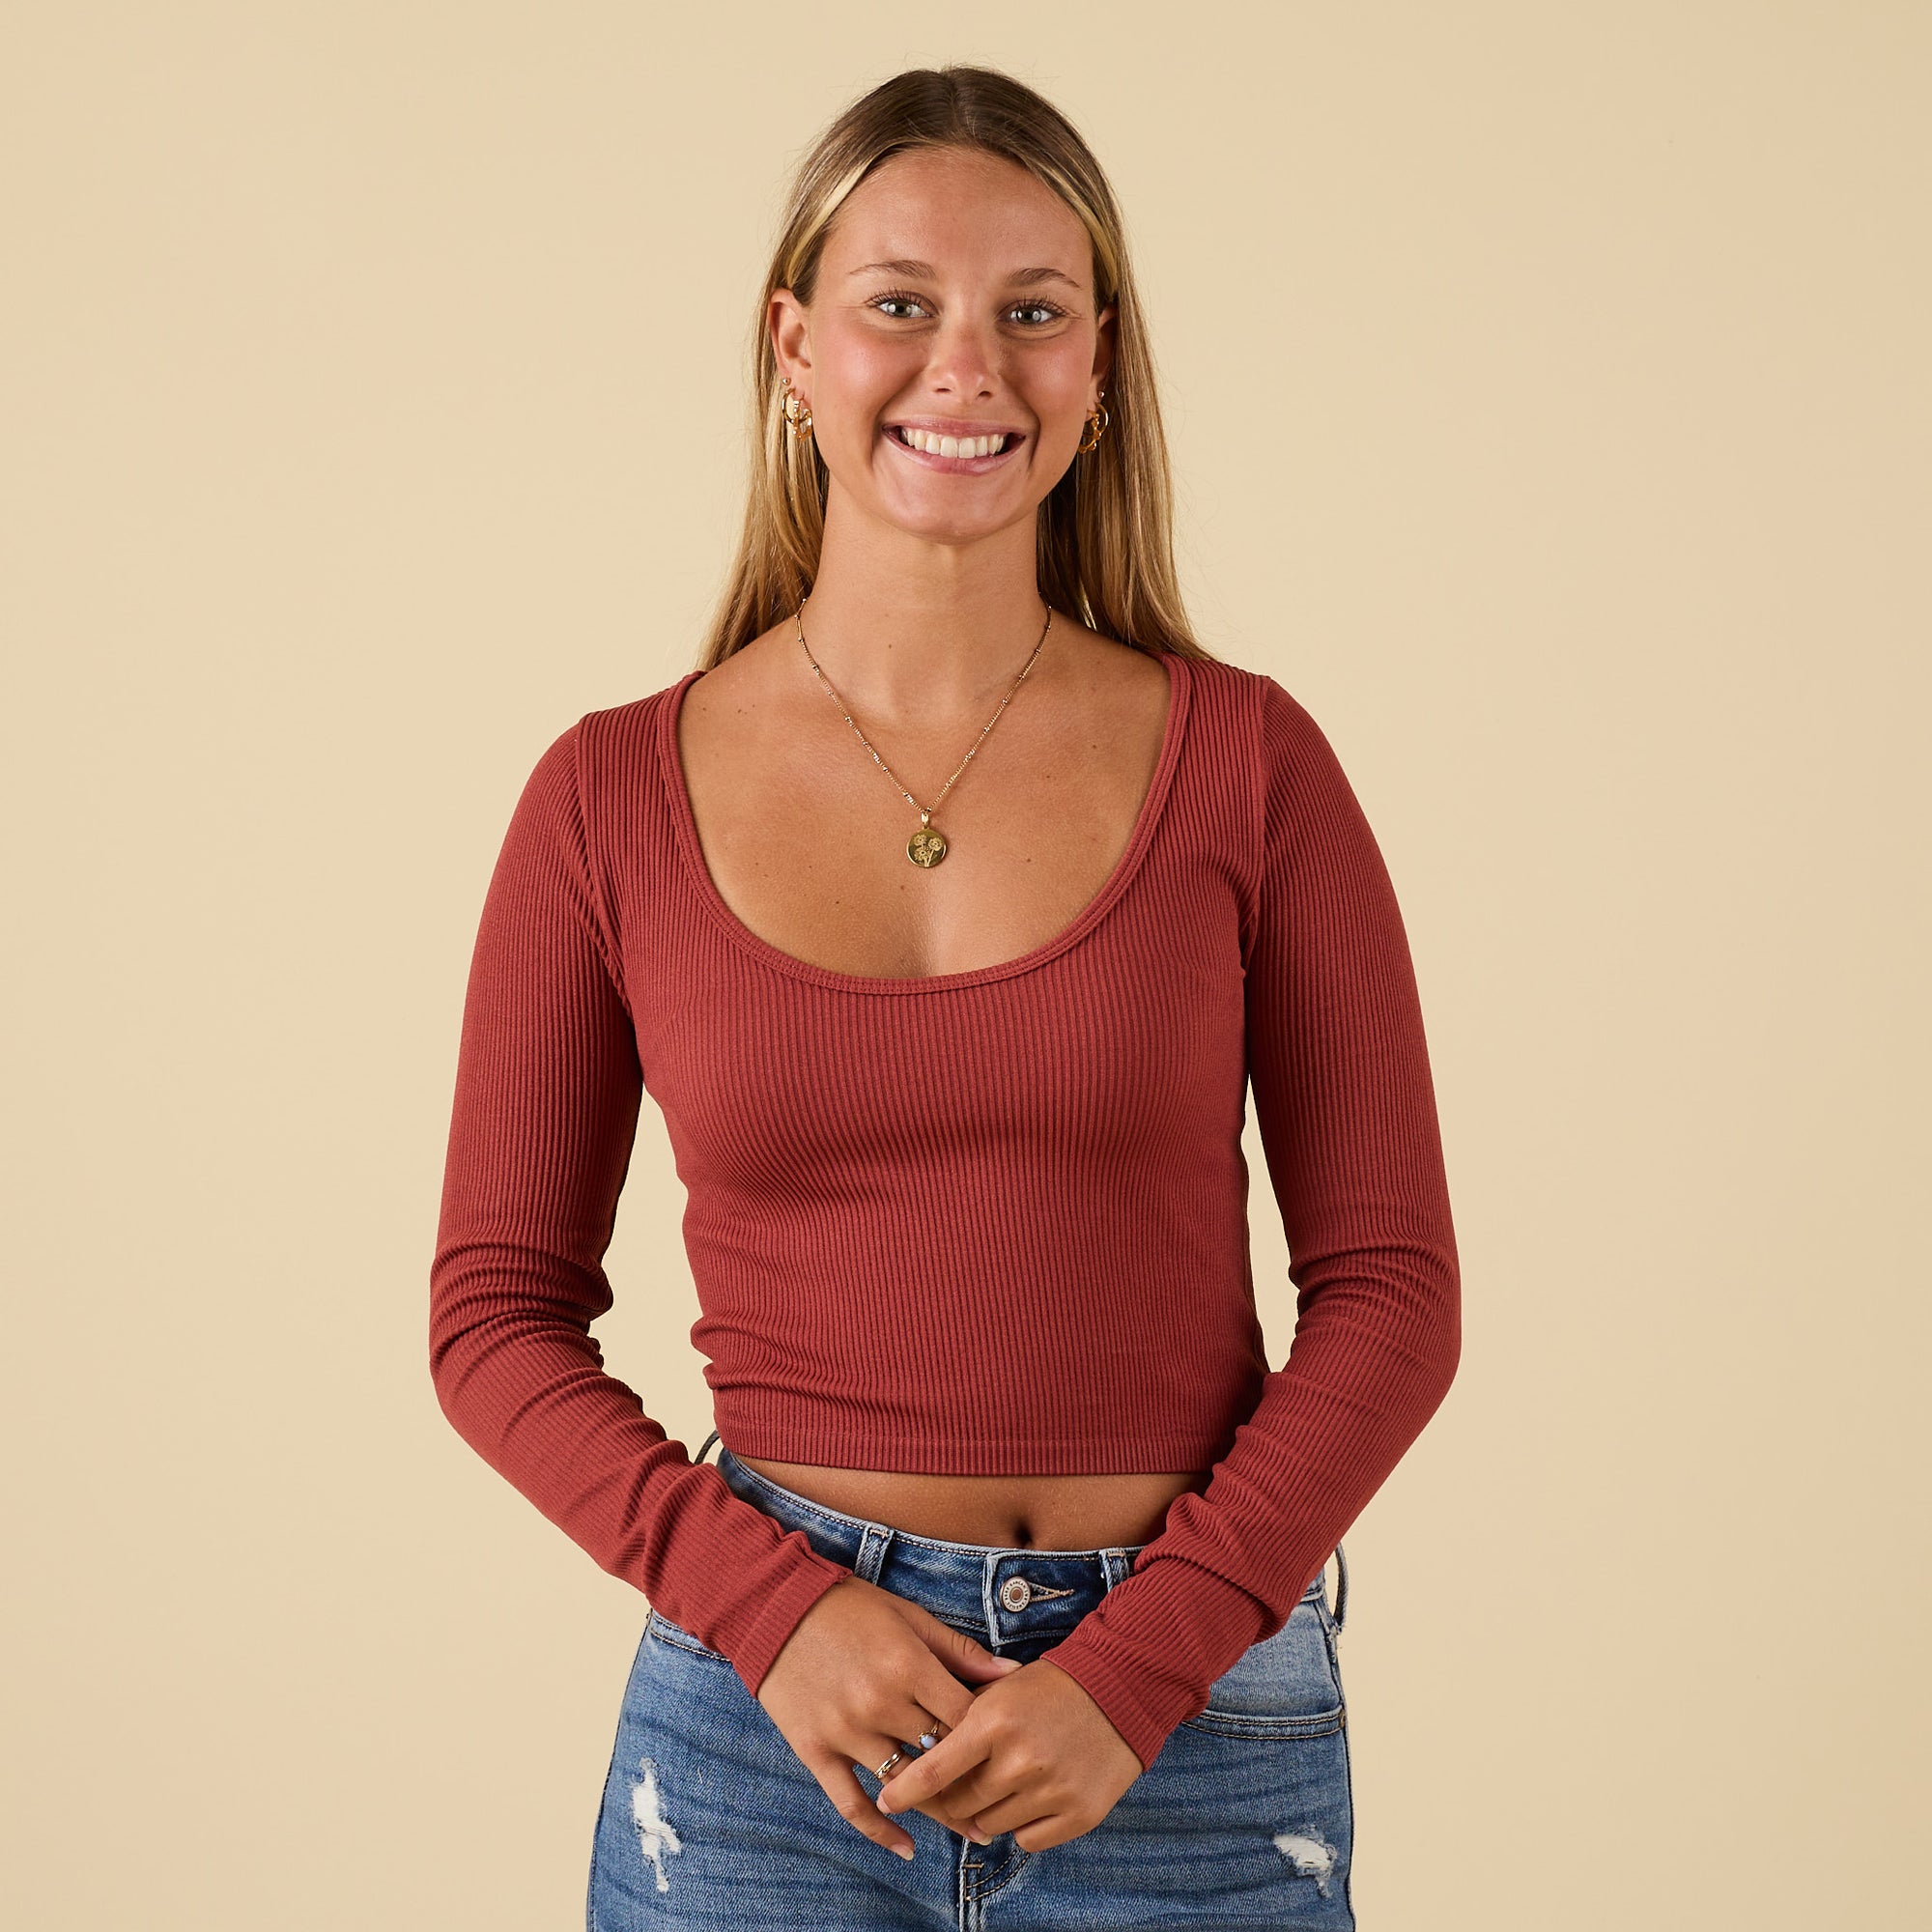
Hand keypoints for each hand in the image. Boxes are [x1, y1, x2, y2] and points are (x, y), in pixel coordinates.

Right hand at [755, 1577, 1024, 1859]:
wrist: (776, 1608)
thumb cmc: (850, 1608)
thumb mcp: (909, 1617)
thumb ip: (959, 1650)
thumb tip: (1012, 1674)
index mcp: (908, 1665)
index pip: (966, 1718)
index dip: (993, 1736)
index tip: (1010, 1749)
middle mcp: (879, 1703)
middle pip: (941, 1756)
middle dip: (976, 1778)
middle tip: (1005, 1799)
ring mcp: (846, 1731)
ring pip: (905, 1786)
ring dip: (942, 1813)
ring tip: (976, 1830)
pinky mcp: (815, 1751)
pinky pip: (851, 1804)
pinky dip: (880, 1832)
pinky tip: (907, 1849)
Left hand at [874, 1655, 1143, 1851]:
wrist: (1120, 1688)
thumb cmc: (1050, 1686)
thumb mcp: (1000, 1690)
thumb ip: (962, 1723)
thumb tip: (925, 1763)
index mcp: (993, 1722)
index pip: (934, 1771)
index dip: (905, 1791)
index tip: (888, 1801)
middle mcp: (1020, 1760)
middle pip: (961, 1803)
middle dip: (954, 1796)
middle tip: (964, 1782)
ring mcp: (1051, 1790)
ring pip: (991, 1826)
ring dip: (989, 1811)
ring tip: (1006, 1781)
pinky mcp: (1078, 1814)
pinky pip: (1028, 1840)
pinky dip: (1024, 1825)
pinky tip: (1034, 1795)